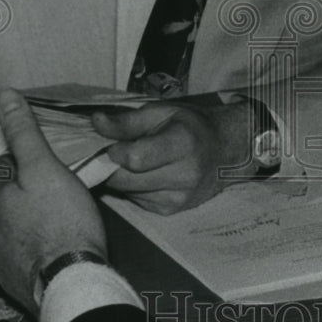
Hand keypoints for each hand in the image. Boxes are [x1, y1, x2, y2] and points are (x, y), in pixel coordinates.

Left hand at [0, 89, 106, 317]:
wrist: (72, 283)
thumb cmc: (62, 222)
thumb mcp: (46, 168)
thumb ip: (25, 134)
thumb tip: (5, 97)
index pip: (0, 166)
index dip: (26, 162)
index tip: (49, 166)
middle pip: (2, 196)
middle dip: (23, 190)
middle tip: (57, 189)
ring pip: (10, 224)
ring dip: (27, 217)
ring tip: (59, 216)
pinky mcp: (12, 277)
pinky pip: (20, 250)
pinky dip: (33, 243)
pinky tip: (55, 243)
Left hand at [92, 98, 252, 214]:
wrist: (225, 148)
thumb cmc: (191, 125)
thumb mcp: (162, 112)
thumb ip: (127, 120)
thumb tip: (96, 123)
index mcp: (182, 143)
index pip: (135, 159)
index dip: (116, 151)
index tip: (114, 143)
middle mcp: (184, 175)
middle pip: (125, 180)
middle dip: (112, 166)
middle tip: (118, 152)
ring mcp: (179, 197)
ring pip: (128, 192)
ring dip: (123, 178)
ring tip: (138, 162)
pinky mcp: (172, 210)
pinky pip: (137, 200)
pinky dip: (135, 188)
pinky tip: (148, 175)